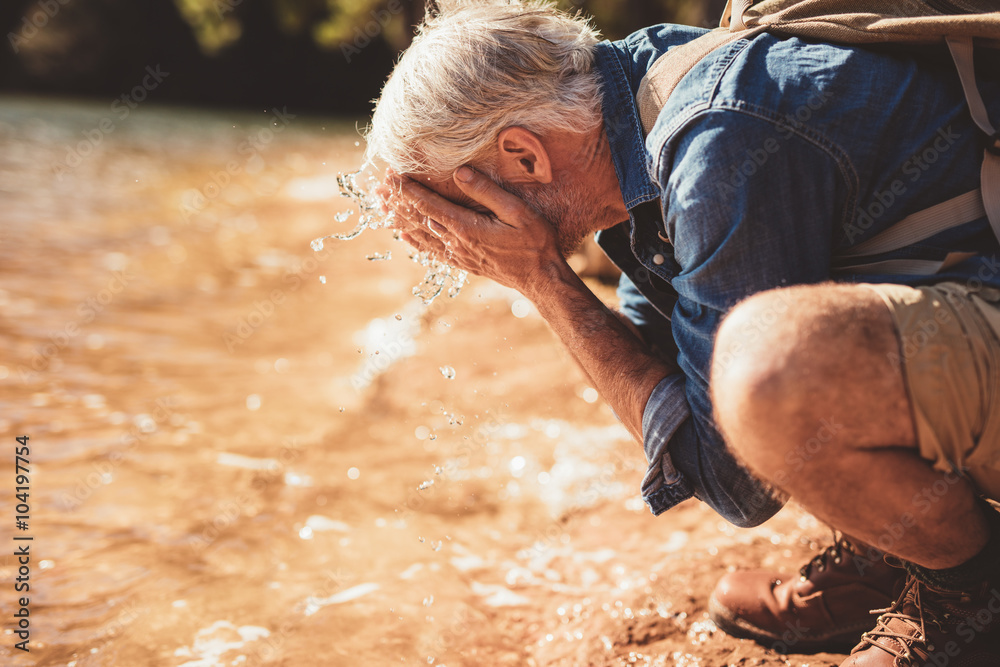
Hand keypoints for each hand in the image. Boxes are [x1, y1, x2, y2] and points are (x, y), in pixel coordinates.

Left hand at [383, 166, 566, 293]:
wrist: (539, 278)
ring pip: (421, 234)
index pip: (429, 204)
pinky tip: (404, 236)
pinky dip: (414, 241)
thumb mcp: (517, 211)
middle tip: (379, 185)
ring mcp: (458, 255)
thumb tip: (459, 172)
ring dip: (400, 219)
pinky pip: (431, 251)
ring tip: (382, 206)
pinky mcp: (463, 262)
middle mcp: (456, 242)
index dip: (408, 189)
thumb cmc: (534, 242)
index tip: (392, 174)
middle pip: (418, 219)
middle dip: (397, 201)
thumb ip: (486, 191)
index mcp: (466, 227)